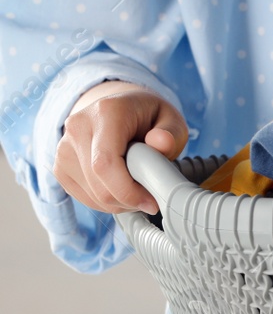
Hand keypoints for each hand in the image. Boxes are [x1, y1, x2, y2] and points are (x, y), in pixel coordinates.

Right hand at [55, 82, 186, 214]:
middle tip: (149, 200)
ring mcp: (64, 146)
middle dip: (127, 200)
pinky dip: (104, 202)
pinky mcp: (60, 165)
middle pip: (97, 183)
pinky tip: (121, 190)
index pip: (105, 163)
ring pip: (89, 194)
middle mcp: (78, 127)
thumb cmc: (149, 117)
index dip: (128, 191)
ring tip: (138, 191)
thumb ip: (171, 132)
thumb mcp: (171, 119)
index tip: (151, 202)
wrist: (121, 110)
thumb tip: (161, 143)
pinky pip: (81, 196)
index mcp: (106, 112)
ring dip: (117, 203)